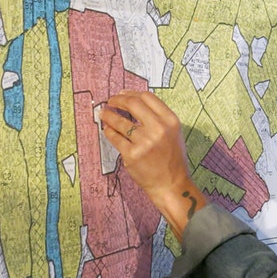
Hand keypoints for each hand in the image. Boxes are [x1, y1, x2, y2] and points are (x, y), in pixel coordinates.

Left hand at [100, 90, 206, 238]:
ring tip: (103, 113)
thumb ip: (158, 118)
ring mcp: (144, 142)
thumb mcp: (173, 133)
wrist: (171, 184)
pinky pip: (115, 137)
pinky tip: (107, 129)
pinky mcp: (132, 155)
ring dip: (108, 114)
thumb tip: (133, 102)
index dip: (131, 93)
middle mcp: (159, 129)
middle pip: (133, 104)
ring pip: (120, 121)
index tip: (122, 94)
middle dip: (118, 100)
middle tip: (110, 101)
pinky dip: (108, 131)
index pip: (147, 97)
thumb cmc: (172, 159)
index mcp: (171, 121)